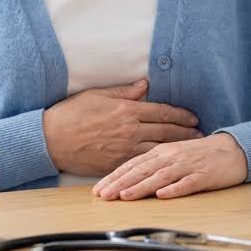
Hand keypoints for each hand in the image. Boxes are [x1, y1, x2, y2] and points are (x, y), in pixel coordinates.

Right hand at [42, 79, 201, 175]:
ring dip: (176, 149)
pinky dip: (157, 164)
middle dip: (185, 133)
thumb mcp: (97, 95)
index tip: (193, 118)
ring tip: (191, 150)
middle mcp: (129, 130)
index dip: (180, 115)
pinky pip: (141, 164)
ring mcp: (123, 149)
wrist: (50, 140)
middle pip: (165, 131)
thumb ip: (124, 91)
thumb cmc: (71, 114)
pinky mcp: (116, 164)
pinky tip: (167, 165)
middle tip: (200, 135)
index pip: (161, 112)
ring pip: (158, 149)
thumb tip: (144, 85)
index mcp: (126, 110)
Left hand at [93, 132, 248, 199]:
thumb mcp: (172, 153)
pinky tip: (162, 196)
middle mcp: (171, 157)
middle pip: (142, 170)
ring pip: (160, 176)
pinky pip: (186, 183)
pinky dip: (173, 189)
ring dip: (141, 186)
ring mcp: (187, 166)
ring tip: (124, 196)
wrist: (233, 149)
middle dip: (120, 183)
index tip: (98, 188)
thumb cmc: (200, 154)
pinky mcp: (203, 176)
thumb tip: (128, 178)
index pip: (133, 163)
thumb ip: (152, 163)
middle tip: (103, 195)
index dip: (114, 176)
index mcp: (162, 151)